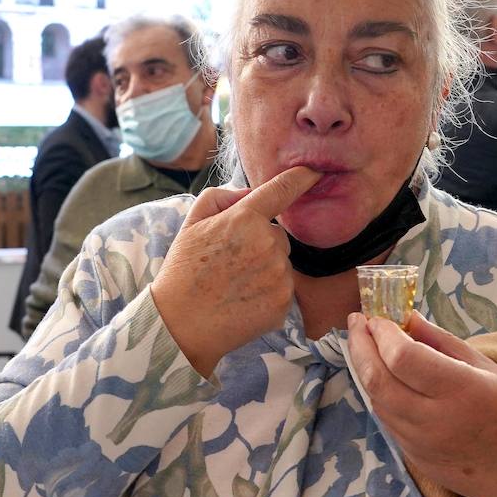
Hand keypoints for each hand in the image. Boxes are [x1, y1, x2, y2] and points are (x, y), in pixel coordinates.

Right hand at [150, 166, 320, 376]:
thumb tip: (251, 193)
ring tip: (234, 285)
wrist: (181, 325)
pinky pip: (283, 289)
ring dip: (265, 270)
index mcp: (244, 219)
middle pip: (279, 236)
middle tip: (230, 263)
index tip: (316, 171)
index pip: (283, 189)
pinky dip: (268, 294)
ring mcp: (279, 274)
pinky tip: (243, 301)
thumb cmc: (183, 271)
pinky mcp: (284, 302)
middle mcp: (268, 243)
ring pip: (282, 263)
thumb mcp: (192, 222)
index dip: (302, 177)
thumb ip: (223, 197)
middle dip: (261, 244)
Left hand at [347, 311, 496, 496]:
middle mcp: (434, 419)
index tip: (376, 316)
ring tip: (366, 345)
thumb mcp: (485, 366)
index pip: (402, 358)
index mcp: (459, 390)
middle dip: (360, 347)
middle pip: (378, 380)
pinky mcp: (413, 458)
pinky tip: (383, 377)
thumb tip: (405, 317)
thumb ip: (441, 341)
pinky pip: (387, 420)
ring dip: (365, 370)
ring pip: (376, 401)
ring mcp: (420, 443)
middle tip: (357, 324)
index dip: (382, 333)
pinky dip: (379, 394)